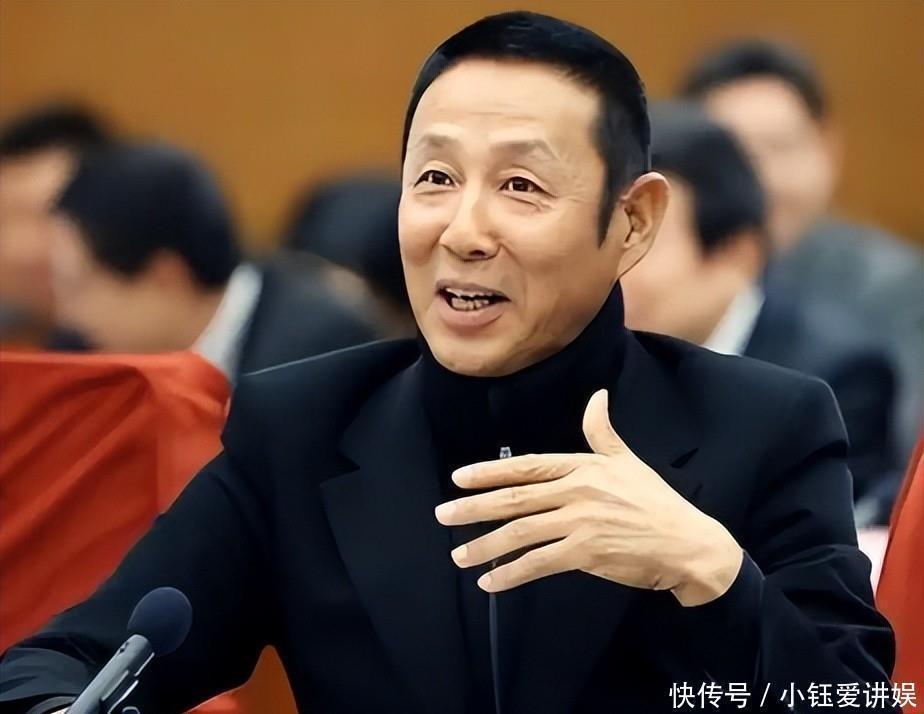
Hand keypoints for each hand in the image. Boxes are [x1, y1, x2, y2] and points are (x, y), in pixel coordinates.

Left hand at [434, 389, 742, 605]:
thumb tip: (596, 397)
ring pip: (520, 533)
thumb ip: (602, 433)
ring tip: (459, 555)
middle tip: (442, 515)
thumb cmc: (657, 503)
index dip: (489, 472)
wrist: (688, 543)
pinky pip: (539, 563)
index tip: (458, 478)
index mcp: (582, 467)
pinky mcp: (587, 553)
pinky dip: (511, 574)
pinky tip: (491, 581)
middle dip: (473, 508)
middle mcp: (577, 491)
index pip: (525, 467)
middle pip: (513, 499)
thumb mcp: (628, 461)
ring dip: (485, 545)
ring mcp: (581, 522)